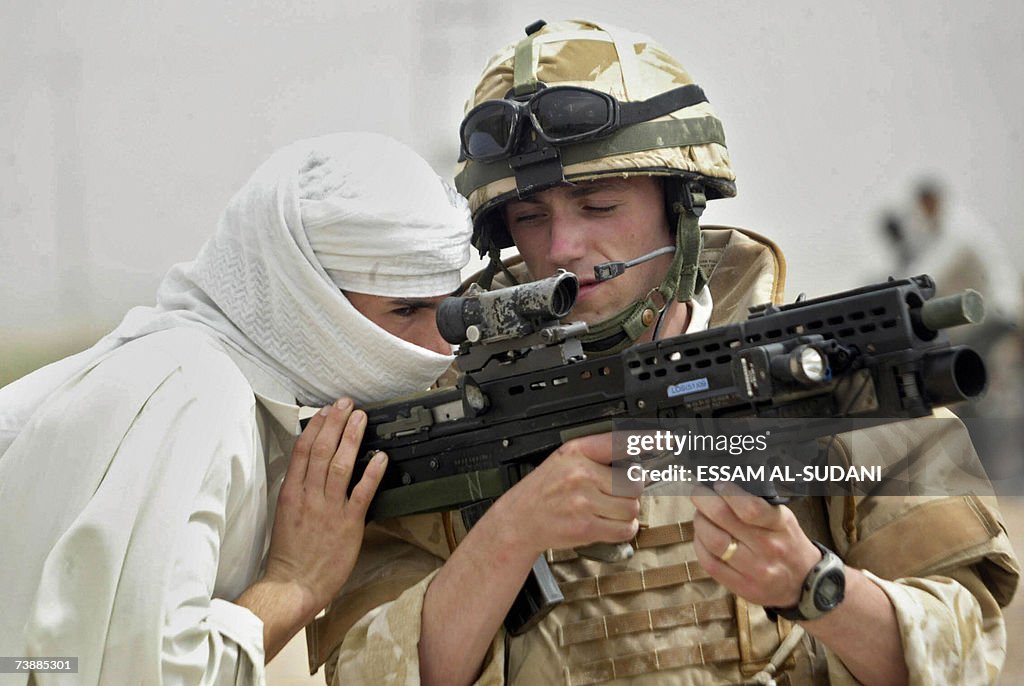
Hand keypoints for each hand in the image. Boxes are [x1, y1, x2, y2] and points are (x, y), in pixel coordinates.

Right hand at [262, 397, 386, 614]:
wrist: (293, 585)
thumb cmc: (290, 555)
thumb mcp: (286, 515)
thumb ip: (298, 491)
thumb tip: (310, 470)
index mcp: (291, 493)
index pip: (303, 451)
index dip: (316, 427)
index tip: (325, 411)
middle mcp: (309, 496)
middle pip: (322, 450)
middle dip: (335, 423)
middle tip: (346, 403)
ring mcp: (328, 508)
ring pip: (340, 465)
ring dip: (352, 438)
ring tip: (361, 418)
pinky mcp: (348, 523)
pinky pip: (362, 492)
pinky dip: (372, 473)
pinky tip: (380, 457)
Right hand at [495, 432, 641, 555]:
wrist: (519, 520)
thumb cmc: (544, 492)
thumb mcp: (563, 461)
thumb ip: (596, 457)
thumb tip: (636, 463)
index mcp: (576, 452)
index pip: (619, 442)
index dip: (647, 440)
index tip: (667, 438)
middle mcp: (580, 473)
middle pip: (634, 483)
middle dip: (630, 492)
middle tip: (614, 495)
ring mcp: (583, 501)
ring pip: (632, 507)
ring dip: (626, 513)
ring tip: (607, 511)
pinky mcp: (585, 527)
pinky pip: (624, 529)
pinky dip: (622, 530)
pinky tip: (608, 525)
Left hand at [690, 482, 820, 607]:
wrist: (804, 584)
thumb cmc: (788, 543)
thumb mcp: (784, 518)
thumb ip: (758, 503)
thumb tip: (723, 485)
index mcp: (780, 526)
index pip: (750, 508)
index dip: (727, 492)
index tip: (717, 483)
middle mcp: (767, 548)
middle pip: (723, 519)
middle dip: (703, 500)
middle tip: (697, 492)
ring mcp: (753, 570)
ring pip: (712, 541)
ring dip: (699, 521)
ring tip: (701, 514)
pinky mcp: (740, 586)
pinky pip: (708, 562)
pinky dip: (700, 544)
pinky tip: (703, 535)